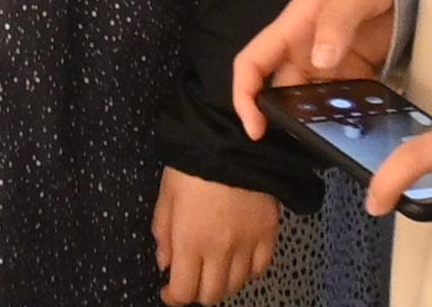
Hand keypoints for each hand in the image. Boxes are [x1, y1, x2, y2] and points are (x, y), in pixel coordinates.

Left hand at [152, 170, 279, 304]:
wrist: (231, 141)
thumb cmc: (191, 166)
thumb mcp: (166, 196)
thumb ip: (163, 234)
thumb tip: (166, 264)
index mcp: (190, 241)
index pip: (184, 291)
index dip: (173, 298)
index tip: (169, 292)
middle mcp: (220, 249)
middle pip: (212, 294)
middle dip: (197, 292)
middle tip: (192, 279)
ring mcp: (248, 243)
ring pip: (237, 284)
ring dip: (222, 282)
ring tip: (214, 268)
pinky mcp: (269, 233)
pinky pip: (260, 267)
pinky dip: (248, 270)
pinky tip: (239, 260)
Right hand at [231, 0, 400, 135]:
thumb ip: (336, 24)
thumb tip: (320, 61)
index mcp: (289, 31)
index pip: (252, 64)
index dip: (244, 95)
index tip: (255, 128)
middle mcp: (302, 54)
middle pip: (280, 94)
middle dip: (287, 120)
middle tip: (310, 143)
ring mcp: (326, 67)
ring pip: (311, 104)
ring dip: (320, 123)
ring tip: (339, 141)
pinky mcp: (351, 76)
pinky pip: (342, 103)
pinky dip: (347, 118)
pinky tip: (361, 130)